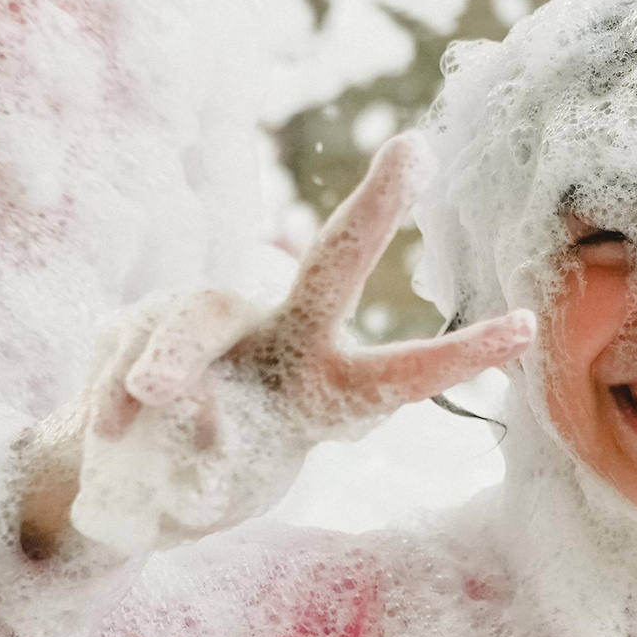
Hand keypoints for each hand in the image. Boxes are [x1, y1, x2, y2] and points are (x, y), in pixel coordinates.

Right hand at [23, 134, 533, 555]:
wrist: (113, 479)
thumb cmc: (196, 477)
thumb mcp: (221, 486)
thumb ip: (215, 453)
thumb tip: (191, 406)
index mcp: (322, 387)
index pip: (399, 369)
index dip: (458, 353)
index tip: (526, 325)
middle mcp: (278, 338)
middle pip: (331, 264)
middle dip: (375, 209)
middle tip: (413, 151)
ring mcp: (210, 324)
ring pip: (198, 312)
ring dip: (175, 354)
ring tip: (150, 398)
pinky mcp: (134, 323)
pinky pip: (123, 348)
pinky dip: (114, 396)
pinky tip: (109, 430)